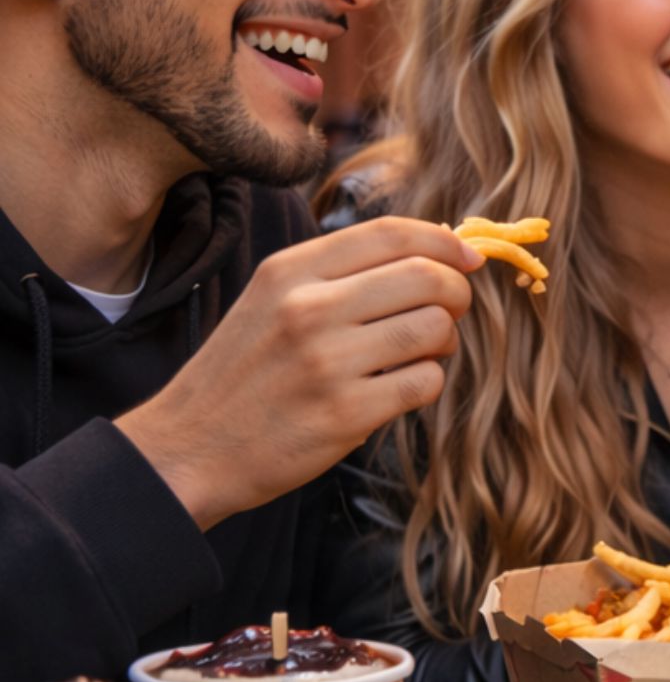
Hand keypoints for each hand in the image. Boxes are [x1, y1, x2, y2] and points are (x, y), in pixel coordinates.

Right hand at [116, 218, 483, 529]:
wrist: (188, 448)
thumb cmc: (243, 370)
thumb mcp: (272, 298)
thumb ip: (340, 271)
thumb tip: (434, 250)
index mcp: (291, 270)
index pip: (391, 233)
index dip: (444, 240)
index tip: (469, 257)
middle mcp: (309, 308)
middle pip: (426, 276)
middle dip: (457, 292)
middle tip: (451, 311)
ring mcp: (328, 362)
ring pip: (434, 328)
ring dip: (445, 341)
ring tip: (423, 352)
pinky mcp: (345, 414)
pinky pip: (425, 383)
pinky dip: (427, 384)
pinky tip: (401, 390)